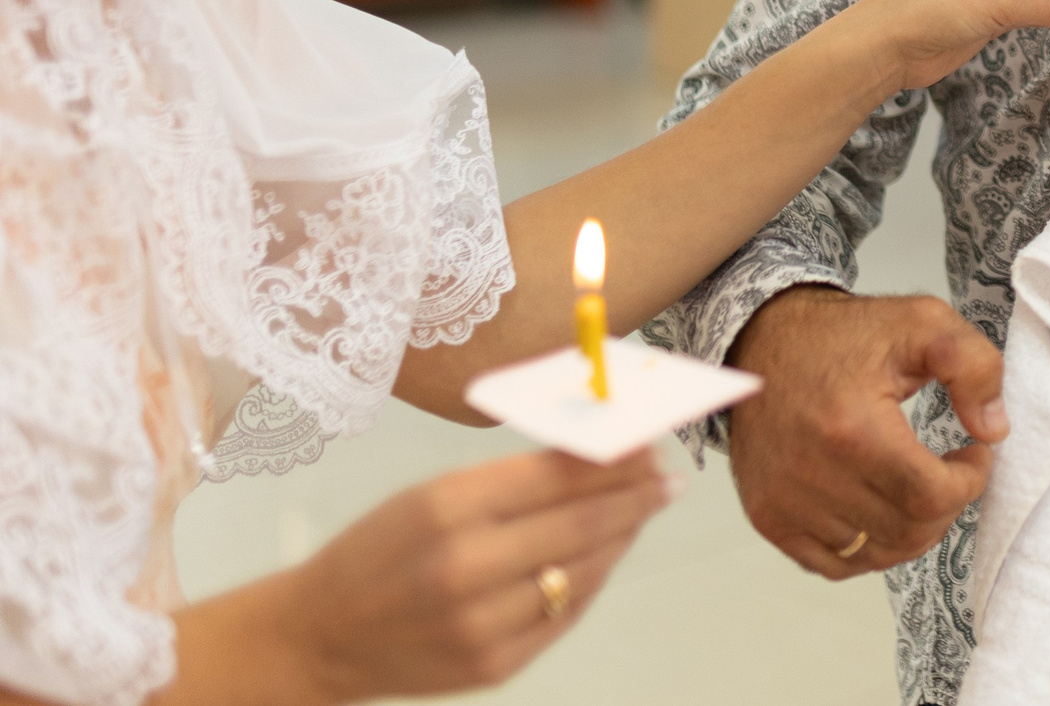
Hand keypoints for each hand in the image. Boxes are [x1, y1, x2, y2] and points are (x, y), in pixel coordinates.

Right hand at [278, 450, 669, 699]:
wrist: (320, 636)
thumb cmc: (379, 549)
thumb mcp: (432, 494)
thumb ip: (514, 479)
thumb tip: (598, 455)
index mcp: (447, 508)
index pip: (557, 476)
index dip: (614, 460)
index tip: (650, 445)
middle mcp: (467, 567)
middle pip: (580, 524)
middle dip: (634, 498)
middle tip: (668, 479)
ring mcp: (483, 624)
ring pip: (582, 572)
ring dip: (621, 538)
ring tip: (642, 511)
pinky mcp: (494, 665)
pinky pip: (564, 615)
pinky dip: (590, 581)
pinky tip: (605, 556)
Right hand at [725, 287, 1004, 579]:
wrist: (761, 343)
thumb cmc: (844, 335)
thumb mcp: (922, 322)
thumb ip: (974, 366)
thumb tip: (992, 431)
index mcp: (851, 427)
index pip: (931, 495)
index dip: (970, 482)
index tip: (974, 455)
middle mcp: (811, 474)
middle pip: (907, 531)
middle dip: (945, 505)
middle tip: (949, 472)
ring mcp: (784, 503)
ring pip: (876, 555)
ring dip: (911, 529)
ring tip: (917, 487)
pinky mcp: (769, 517)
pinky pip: (835, 564)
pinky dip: (868, 548)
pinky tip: (880, 508)